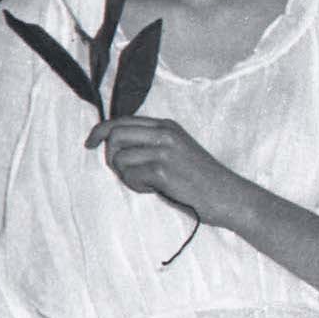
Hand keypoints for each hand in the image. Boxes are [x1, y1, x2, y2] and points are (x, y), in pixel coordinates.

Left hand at [97, 114, 248, 224]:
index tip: (89, 143)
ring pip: (120, 158)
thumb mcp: (177, 152)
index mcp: (167, 126)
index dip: (100, 131)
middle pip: (115, 135)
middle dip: (111, 157)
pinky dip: (136, 186)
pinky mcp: (163, 170)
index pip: (122, 120)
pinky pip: (130, 175)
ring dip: (126, 176)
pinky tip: (154, 189)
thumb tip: (117, 150)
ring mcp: (164, 150)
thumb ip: (151, 145)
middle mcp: (165, 133)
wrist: (229, 197)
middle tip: (126, 174)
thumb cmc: (202, 181)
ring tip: (147, 184)